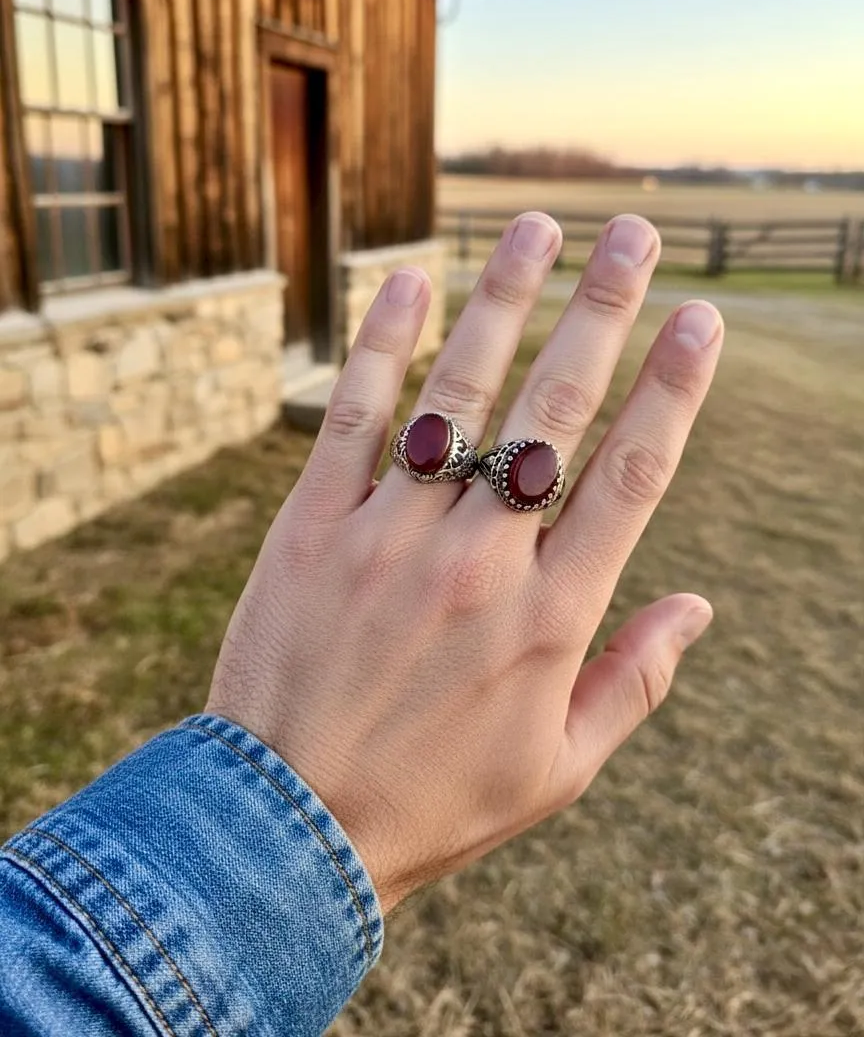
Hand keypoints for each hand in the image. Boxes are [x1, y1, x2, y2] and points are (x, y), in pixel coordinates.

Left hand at [207, 213, 722, 912]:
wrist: (287, 831)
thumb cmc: (434, 804)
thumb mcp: (558, 769)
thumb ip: (635, 683)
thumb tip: (700, 604)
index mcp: (552, 619)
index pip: (632, 476)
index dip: (673, 389)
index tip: (700, 318)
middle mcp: (481, 562)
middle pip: (556, 412)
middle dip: (603, 313)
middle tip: (635, 235)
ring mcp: (392, 537)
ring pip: (460, 396)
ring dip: (503, 301)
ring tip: (537, 226)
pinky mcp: (313, 529)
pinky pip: (352, 419)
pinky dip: (380, 346)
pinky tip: (411, 279)